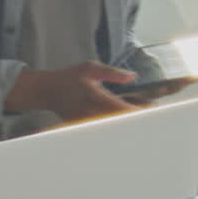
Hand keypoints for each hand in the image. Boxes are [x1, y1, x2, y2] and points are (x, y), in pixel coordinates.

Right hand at [6, 62, 137, 120]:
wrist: (47, 91)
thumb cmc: (69, 78)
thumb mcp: (91, 68)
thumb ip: (113, 74)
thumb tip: (133, 76)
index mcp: (95, 96)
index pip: (120, 108)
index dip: (136, 111)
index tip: (150, 110)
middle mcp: (91, 112)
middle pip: (117, 122)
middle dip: (134, 120)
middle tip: (150, 118)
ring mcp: (86, 122)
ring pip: (109, 128)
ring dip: (124, 125)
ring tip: (139, 122)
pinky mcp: (82, 127)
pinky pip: (100, 130)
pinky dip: (112, 128)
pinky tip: (122, 126)